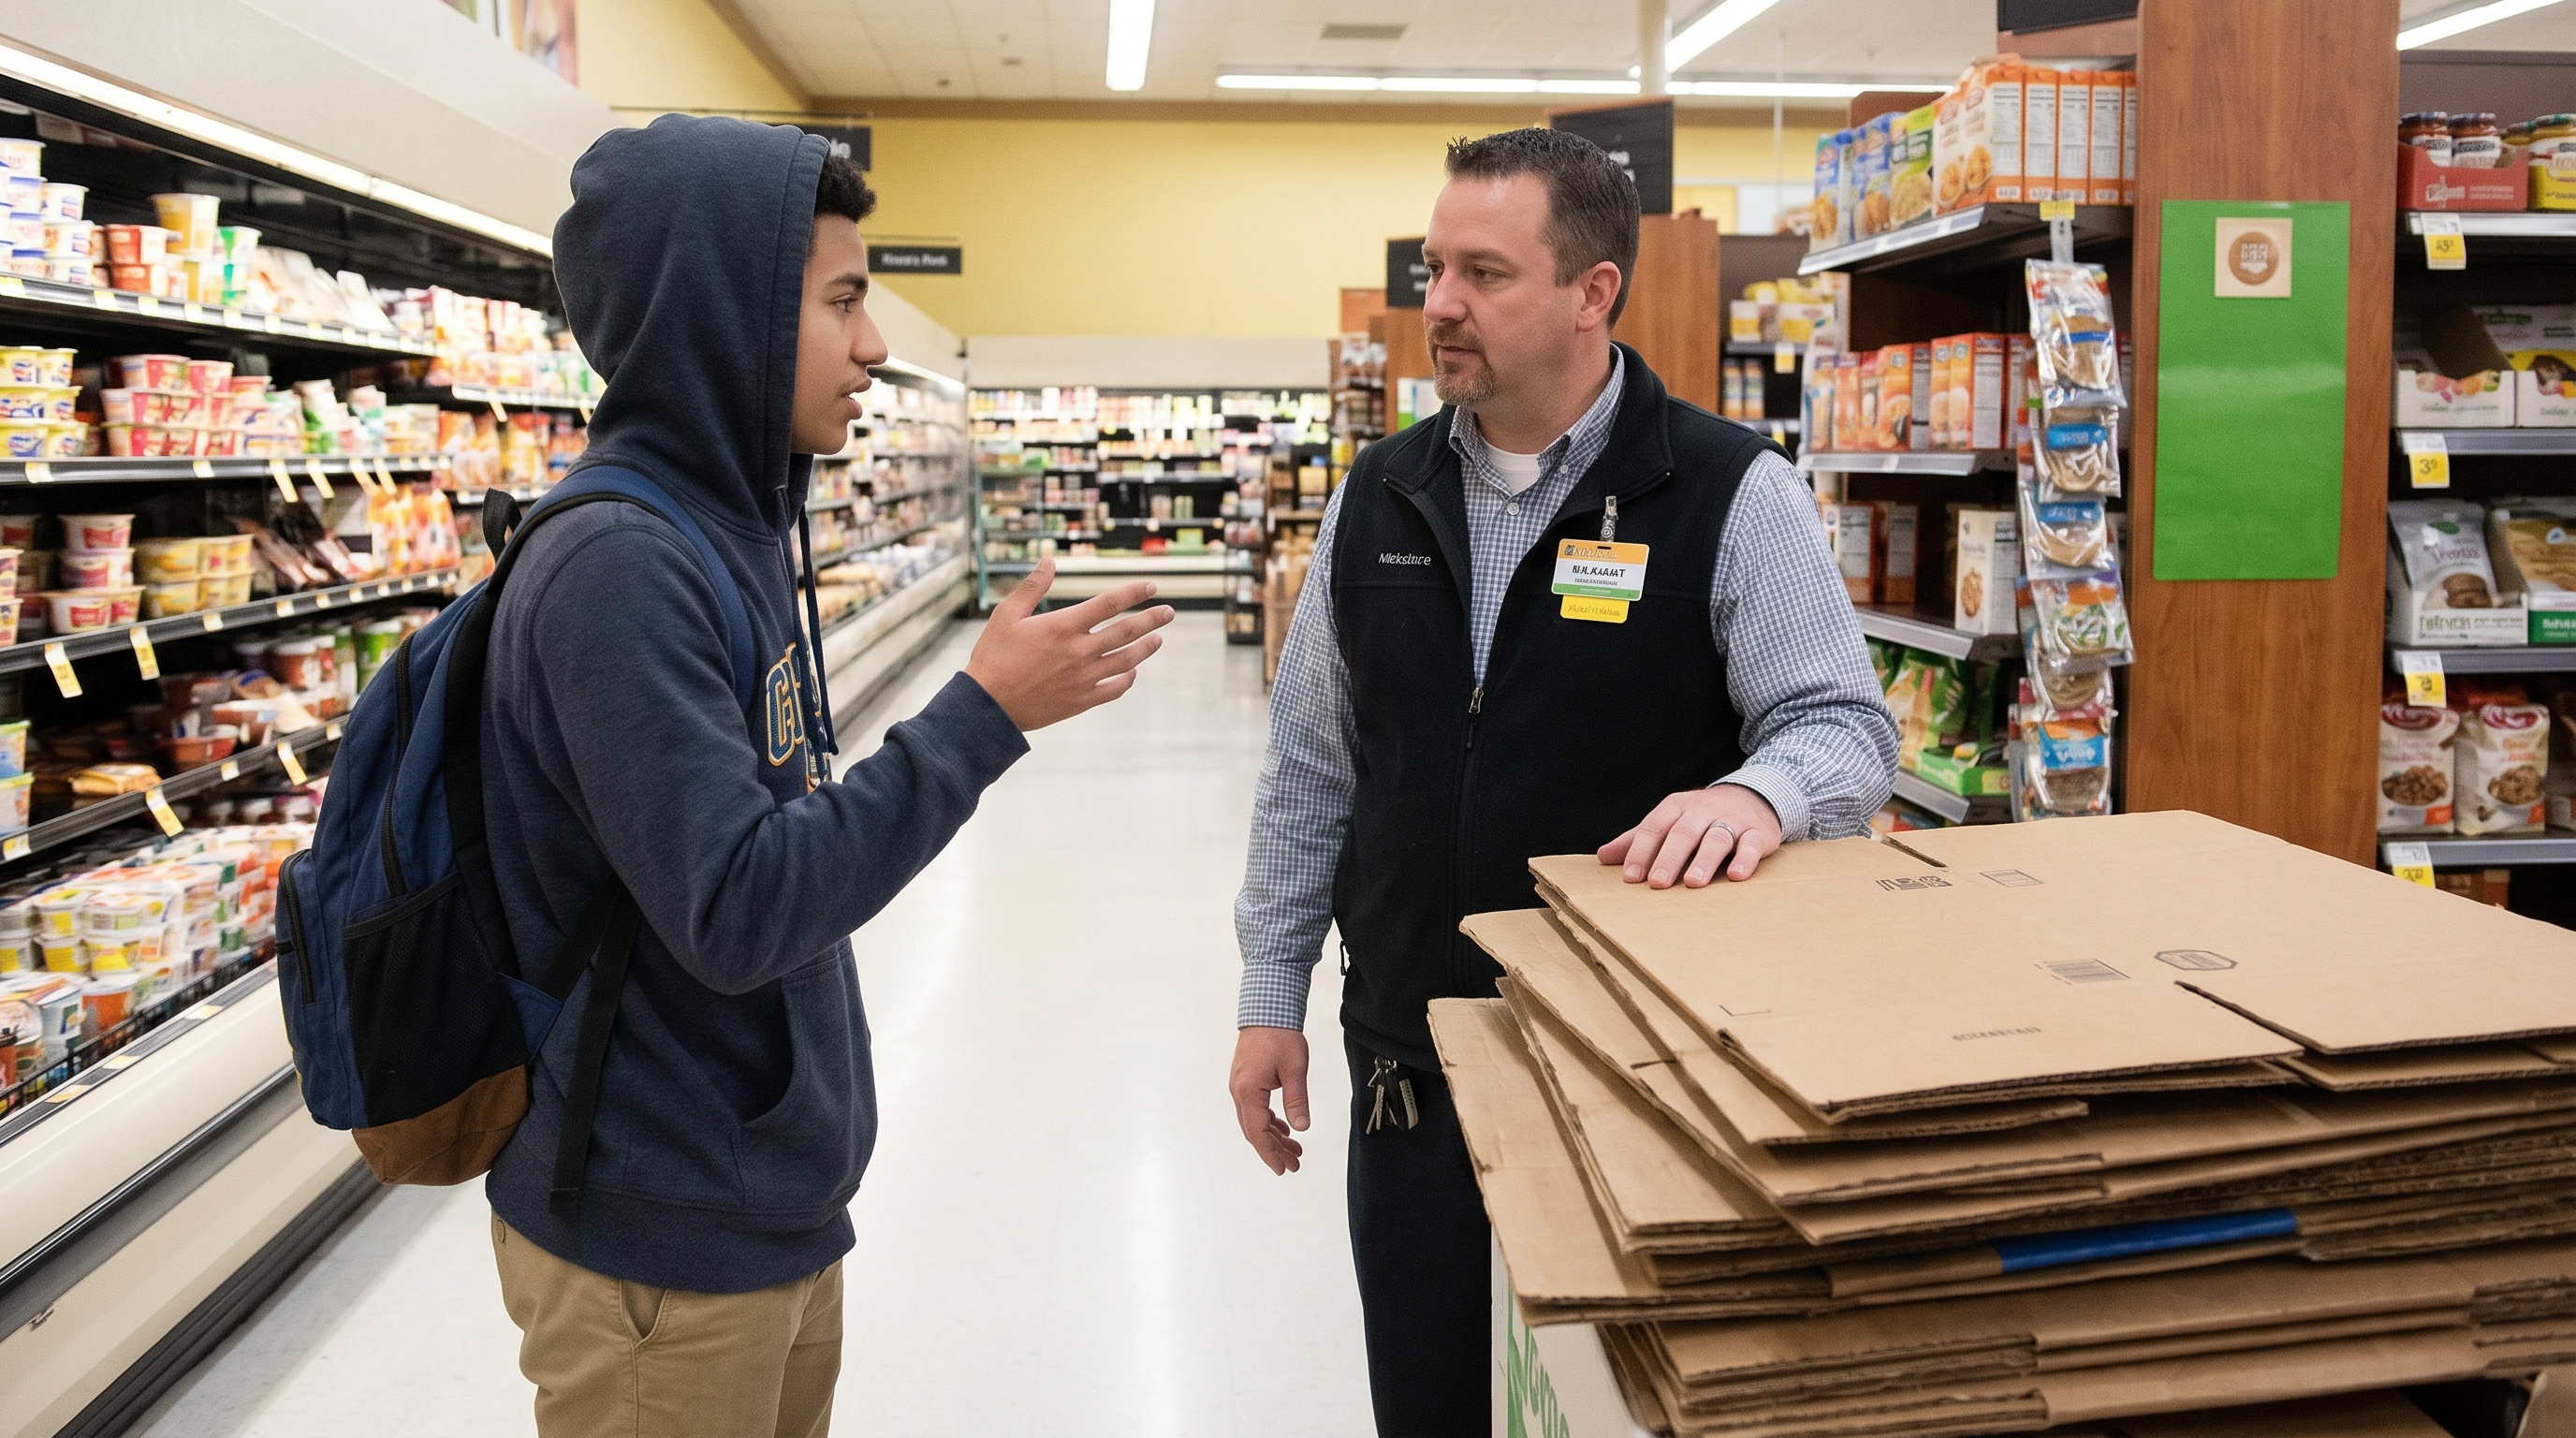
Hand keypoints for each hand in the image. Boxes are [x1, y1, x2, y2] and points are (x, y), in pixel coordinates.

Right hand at [963, 556, 1173, 730]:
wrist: (987, 706)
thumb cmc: (993, 656)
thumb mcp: (1007, 615)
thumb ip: (1032, 587)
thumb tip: (1049, 560)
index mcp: (1063, 627)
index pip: (1109, 603)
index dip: (1133, 593)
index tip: (1151, 587)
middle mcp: (1079, 651)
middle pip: (1126, 631)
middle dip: (1151, 619)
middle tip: (1168, 612)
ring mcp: (1083, 678)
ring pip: (1126, 660)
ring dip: (1146, 648)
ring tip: (1158, 639)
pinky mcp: (1081, 701)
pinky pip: (1113, 688)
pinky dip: (1127, 679)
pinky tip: (1132, 672)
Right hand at [1230, 1026, 1309, 1174]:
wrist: (1267, 1010)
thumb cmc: (1280, 1035)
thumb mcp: (1295, 1070)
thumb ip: (1297, 1101)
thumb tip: (1301, 1127)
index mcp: (1248, 1091)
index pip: (1258, 1132)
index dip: (1271, 1154)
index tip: (1284, 1169)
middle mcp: (1239, 1091)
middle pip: (1254, 1131)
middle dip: (1274, 1150)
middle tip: (1294, 1164)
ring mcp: (1240, 1086)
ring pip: (1254, 1121)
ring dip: (1273, 1137)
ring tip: (1294, 1150)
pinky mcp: (1245, 1080)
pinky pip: (1255, 1109)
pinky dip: (1269, 1122)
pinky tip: (1283, 1128)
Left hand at [1596, 783, 1782, 887]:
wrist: (1752, 797)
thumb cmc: (1700, 817)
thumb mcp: (1669, 822)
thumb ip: (1638, 839)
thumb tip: (1602, 856)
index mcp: (1676, 807)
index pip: (1654, 827)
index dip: (1641, 851)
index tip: (1631, 876)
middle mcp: (1703, 810)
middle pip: (1683, 832)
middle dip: (1668, 858)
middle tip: (1657, 884)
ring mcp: (1732, 820)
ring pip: (1717, 837)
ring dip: (1704, 860)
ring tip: (1692, 883)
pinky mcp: (1758, 832)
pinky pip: (1751, 844)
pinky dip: (1745, 859)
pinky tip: (1737, 876)